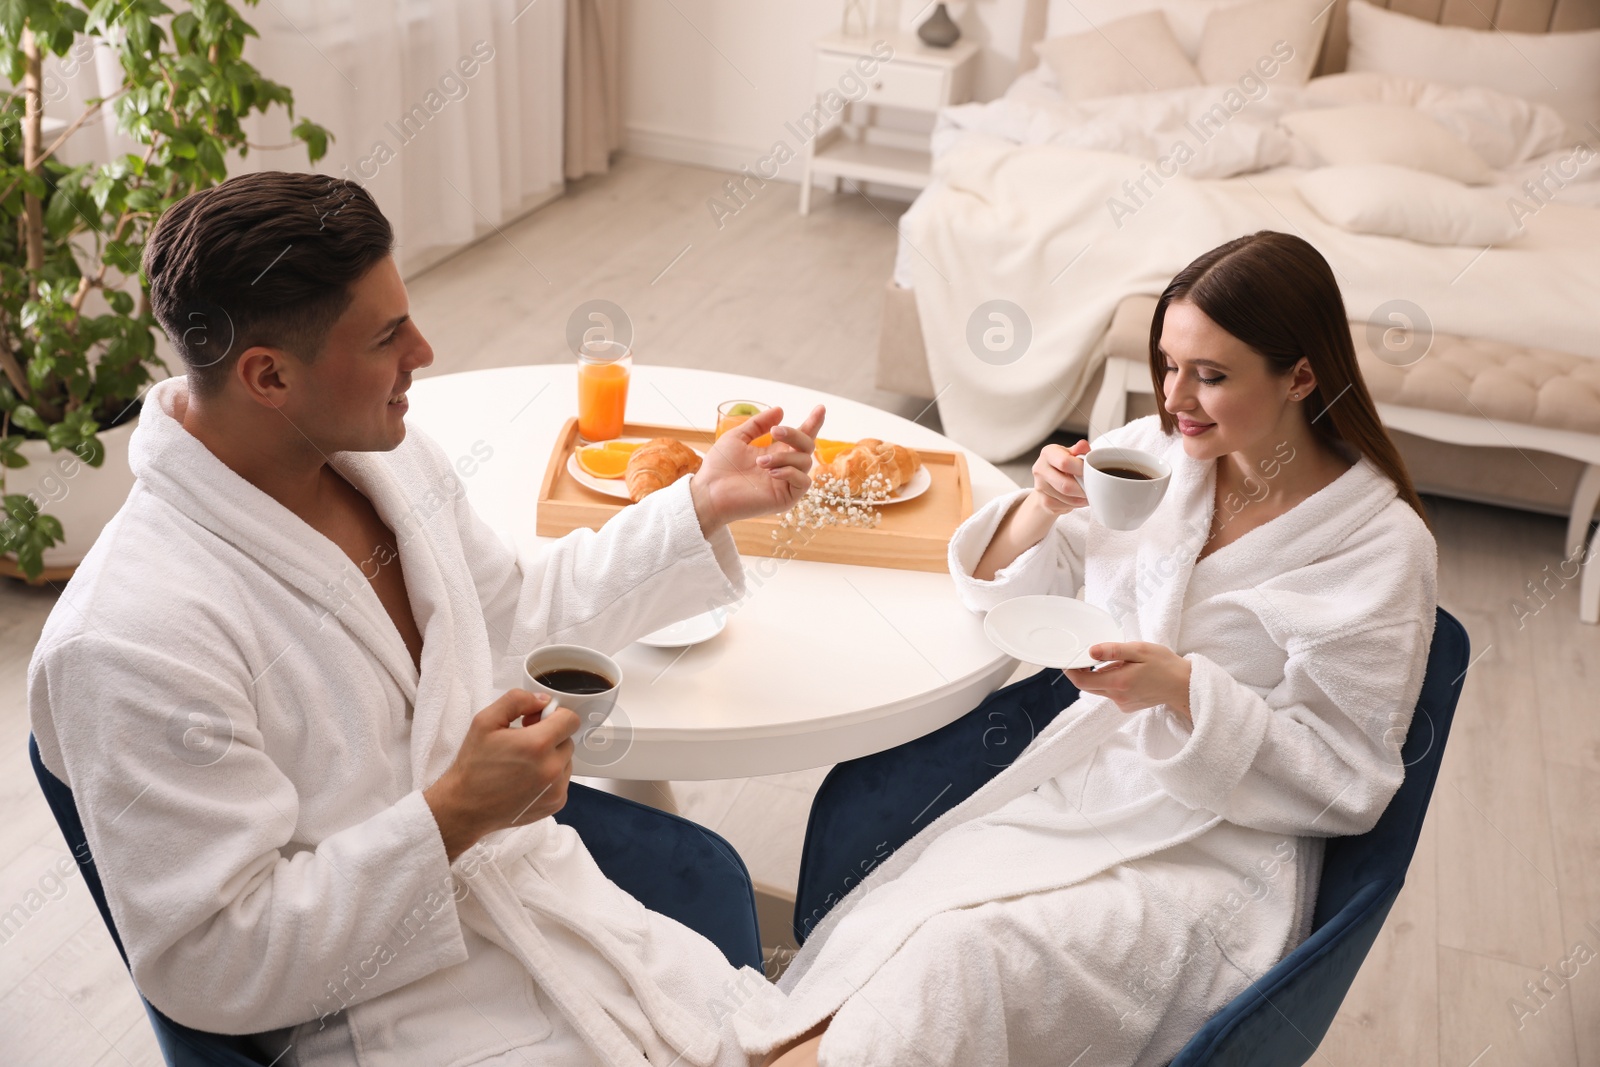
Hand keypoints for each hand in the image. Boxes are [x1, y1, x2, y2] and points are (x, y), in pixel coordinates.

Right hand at [424, 690, 580, 861]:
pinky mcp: (556, 803)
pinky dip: (550, 777)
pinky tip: (526, 779)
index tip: (536, 722)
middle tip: (524, 742)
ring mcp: (556, 789)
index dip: (553, 716)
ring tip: (523, 763)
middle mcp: (552, 769)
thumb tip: (543, 700)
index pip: (570, 720)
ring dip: (551, 757)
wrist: (466, 807)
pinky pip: (563, 780)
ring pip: (566, 760)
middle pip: (568, 739)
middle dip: (550, 736)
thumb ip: (517, 701)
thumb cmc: (474, 765)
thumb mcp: (486, 721)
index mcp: (538, 745)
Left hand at [689, 404, 825, 532]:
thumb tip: (780, 409)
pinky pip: (803, 482)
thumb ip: (758, 424)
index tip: (820, 407)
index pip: (801, 436)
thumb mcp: (738, 437)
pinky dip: (790, 472)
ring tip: (761, 462)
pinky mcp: (786, 498)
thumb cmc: (719, 467)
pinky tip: (772, 472)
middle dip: (795, 435)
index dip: (812, 422)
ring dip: (784, 457)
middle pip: (807, 446)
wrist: (708, 492)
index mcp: (776, 452)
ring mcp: (786, 483)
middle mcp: (785, 466)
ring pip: (805, 462)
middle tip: (775, 431)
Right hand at [1031, 439, 1089, 515]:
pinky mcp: (1043, 501)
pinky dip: (1076, 504)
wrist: (1049, 482)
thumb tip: (1084, 445)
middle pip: (1065, 485)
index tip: (1091, 472)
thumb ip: (1080, 450)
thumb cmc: (1064, 466)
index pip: (1064, 463)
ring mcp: (1040, 486)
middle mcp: (1040, 469)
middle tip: (1092, 487)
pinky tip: (1079, 498)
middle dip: (1083, 488)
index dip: (1081, 469)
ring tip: (1087, 493)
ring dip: (1081, 498)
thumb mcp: (1072, 454)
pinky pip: (1064, 506)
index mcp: (1048, 453)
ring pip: (1067, 498)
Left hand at [1064, 642, 1192, 725]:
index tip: (1069, 658)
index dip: (1071, 670)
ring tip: (1122, 662)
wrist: (1184, 686)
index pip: (1082, 681)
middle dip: (1086, 670)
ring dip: (1103, 675)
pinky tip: (1129, 673)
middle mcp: (1117, 697)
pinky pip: (1112, 692)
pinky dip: (1114, 681)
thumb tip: (1091, 651)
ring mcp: (1122, 704)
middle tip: (1094, 654)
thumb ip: (1113, 650)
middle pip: (1088, 685)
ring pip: (1101, 688)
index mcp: (1118, 683)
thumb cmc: (1165, 665)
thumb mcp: (1140, 650)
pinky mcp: (1127, 706)